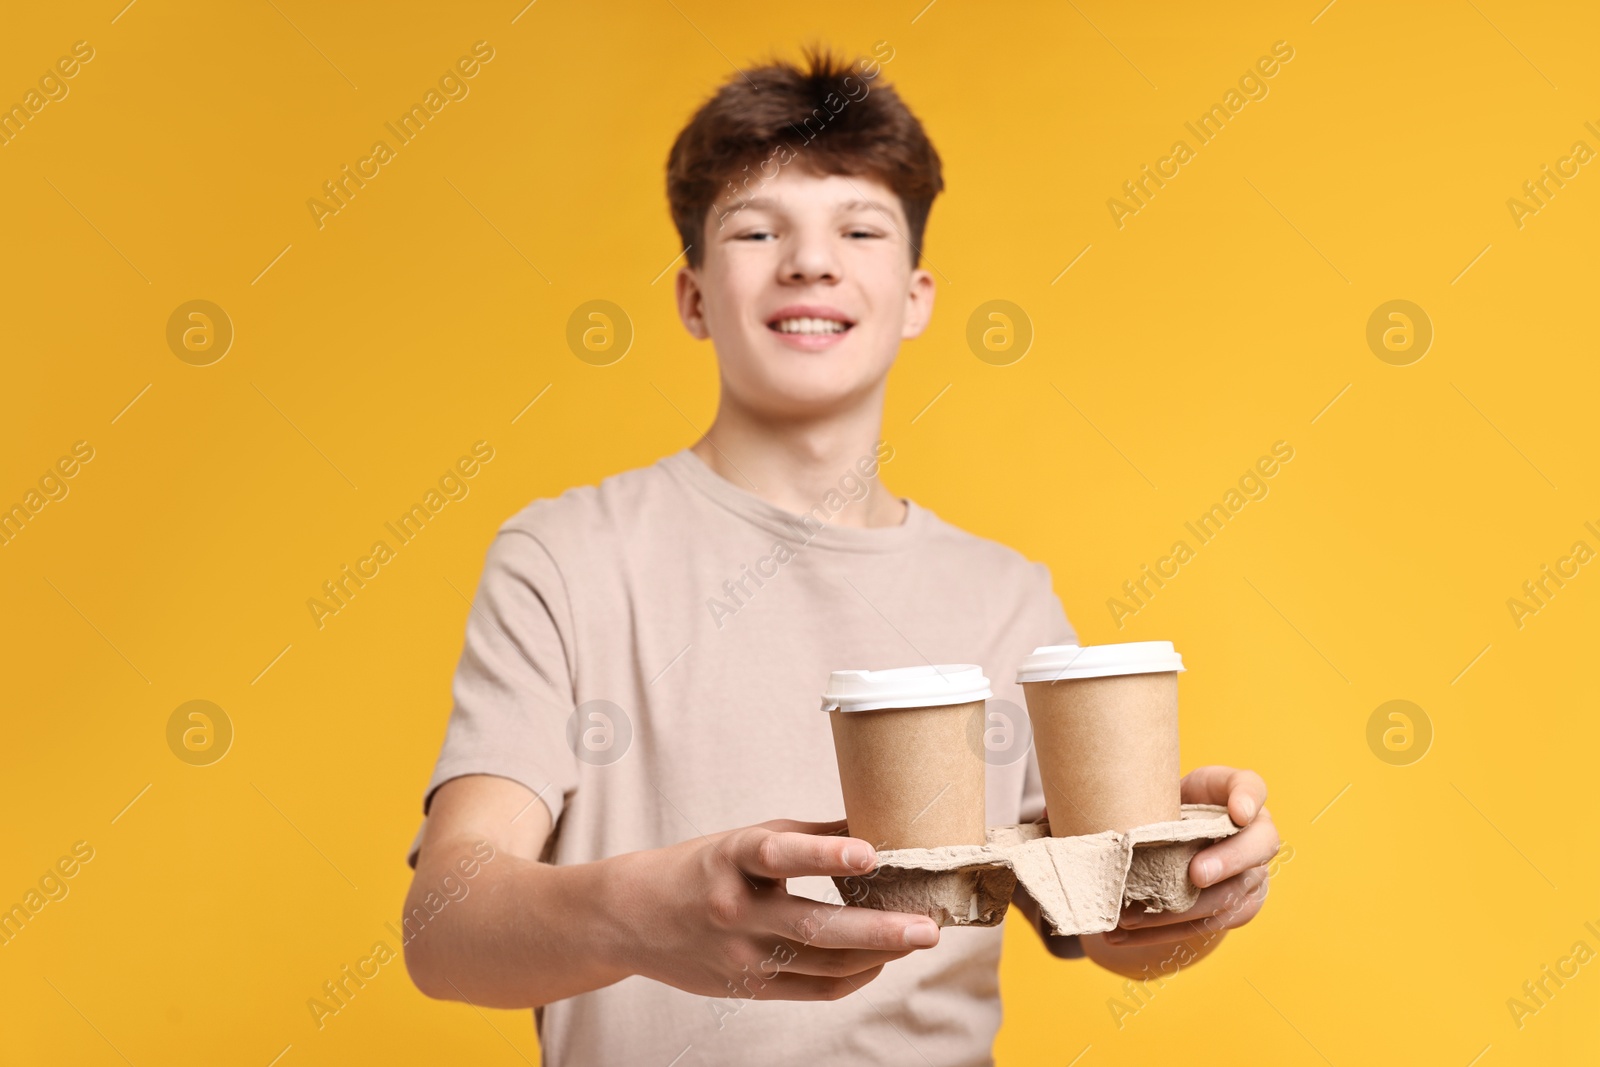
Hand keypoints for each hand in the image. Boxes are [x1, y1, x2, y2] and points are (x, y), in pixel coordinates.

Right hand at [607, 818, 941, 1000]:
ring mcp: (740, 956)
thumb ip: (810, 836)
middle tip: (927, 926)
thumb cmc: (701, 868)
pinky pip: (813, 990)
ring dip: (877, 954)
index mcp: (732, 858)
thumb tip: (878, 824)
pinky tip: (880, 960)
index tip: (870, 853)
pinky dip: (853, 976)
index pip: (780, 855)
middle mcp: (734, 910)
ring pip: (822, 964)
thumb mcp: (746, 839)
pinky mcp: (747, 988)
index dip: (826, 854)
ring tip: (918, 937)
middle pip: (814, 926)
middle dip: (878, 929)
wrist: (631, 918)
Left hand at [1099, 765, 1277, 947]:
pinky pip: (1201, 927)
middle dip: (1226, 863)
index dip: (1249, 800)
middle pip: (1256, 849)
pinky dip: (1159, 933)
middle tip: (1196, 874)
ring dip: (1183, 910)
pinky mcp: (1231, 910)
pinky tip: (1123, 936)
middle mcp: (1256, 838)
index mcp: (1241, 797)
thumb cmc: (1169, 800)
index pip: (1254, 788)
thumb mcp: (1167, 782)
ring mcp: (1249, 878)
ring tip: (1135, 915)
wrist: (1172, 833)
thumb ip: (1158, 783)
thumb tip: (1136, 795)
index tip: (1238, 811)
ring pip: (1227, 898)